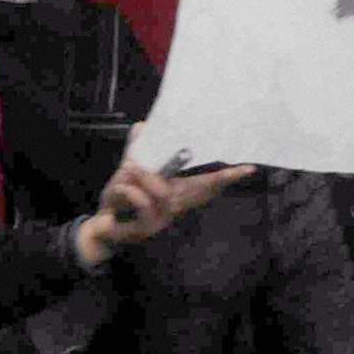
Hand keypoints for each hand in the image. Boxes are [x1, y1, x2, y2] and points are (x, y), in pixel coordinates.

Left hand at [73, 125, 252, 266]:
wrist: (104, 224)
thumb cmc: (121, 198)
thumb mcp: (129, 169)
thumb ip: (137, 148)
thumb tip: (142, 124)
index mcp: (177, 191)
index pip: (208, 182)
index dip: (228, 176)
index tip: (250, 168)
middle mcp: (176, 206)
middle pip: (201, 190)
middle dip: (215, 178)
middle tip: (229, 167)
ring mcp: (165, 219)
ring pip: (162, 190)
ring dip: (142, 176)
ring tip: (128, 170)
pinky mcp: (149, 228)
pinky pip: (142, 200)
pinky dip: (127, 190)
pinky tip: (120, 190)